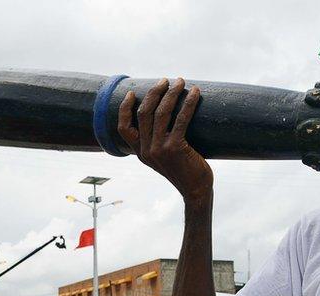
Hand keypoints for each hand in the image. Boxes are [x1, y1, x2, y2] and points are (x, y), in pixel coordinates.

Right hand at [117, 77, 212, 202]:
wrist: (196, 191)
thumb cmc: (185, 172)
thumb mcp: (164, 158)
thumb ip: (158, 143)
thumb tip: (164, 117)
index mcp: (140, 153)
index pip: (123, 128)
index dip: (125, 108)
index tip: (133, 93)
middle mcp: (146, 150)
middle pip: (144, 113)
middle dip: (155, 92)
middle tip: (166, 80)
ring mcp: (159, 149)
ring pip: (161, 112)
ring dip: (171, 93)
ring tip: (181, 82)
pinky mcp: (175, 148)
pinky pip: (181, 119)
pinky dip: (188, 103)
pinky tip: (195, 93)